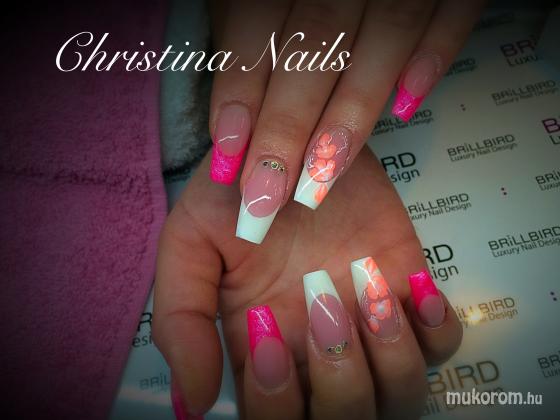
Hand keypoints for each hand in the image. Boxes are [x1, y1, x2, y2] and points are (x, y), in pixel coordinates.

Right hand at [153, 147, 461, 418]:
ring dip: (390, 355)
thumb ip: (182, 322)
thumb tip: (193, 405)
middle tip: (320, 301)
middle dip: (339, 379)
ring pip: (401, 394)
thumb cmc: (236, 193)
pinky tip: (410, 288)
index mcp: (264, 353)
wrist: (288, 142)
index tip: (266, 324)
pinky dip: (434, 329)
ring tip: (365, 285)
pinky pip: (442, 345)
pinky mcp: (407, 293)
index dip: (276, 399)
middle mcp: (318, 351)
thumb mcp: (189, 245)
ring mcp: (367, 326)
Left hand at [207, 0, 484, 242]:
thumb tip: (230, 131)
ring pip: (379, 38)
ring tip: (323, 178)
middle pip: (312, 49)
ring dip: (351, 113)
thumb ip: (245, 53)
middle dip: (288, 126)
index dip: (239, 93)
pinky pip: (448, 12)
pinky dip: (433, 55)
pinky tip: (406, 106)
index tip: (228, 156)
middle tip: (269, 192)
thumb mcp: (255, 4)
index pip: (254, 30)